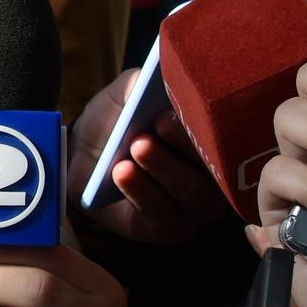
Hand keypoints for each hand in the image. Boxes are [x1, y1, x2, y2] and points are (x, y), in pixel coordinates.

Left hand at [68, 70, 222, 244]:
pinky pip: (161, 215)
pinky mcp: (170, 228)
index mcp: (213, 139)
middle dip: (183, 146)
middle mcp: (215, 175)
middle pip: (214, 166)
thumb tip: (147, 77)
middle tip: (155, 126)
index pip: (224, 133)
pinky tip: (122, 172)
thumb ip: (137, 85)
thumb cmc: (115, 122)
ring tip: (135, 148)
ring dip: (162, 169)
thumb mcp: (123, 97)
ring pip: (191, 192)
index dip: (201, 122)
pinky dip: (141, 192)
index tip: (173, 109)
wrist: (82, 157)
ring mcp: (195, 206)